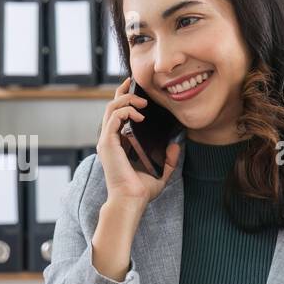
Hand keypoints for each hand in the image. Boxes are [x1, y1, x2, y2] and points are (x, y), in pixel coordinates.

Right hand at [96, 77, 180, 208]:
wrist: (131, 200)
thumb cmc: (142, 190)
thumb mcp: (160, 172)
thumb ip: (168, 159)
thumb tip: (175, 144)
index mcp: (119, 144)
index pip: (118, 116)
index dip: (125, 100)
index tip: (137, 91)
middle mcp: (110, 140)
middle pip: (112, 107)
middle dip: (123, 92)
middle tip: (135, 83)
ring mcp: (107, 141)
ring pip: (111, 108)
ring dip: (126, 100)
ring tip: (143, 103)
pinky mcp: (108, 143)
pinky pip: (114, 117)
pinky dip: (126, 111)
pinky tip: (140, 115)